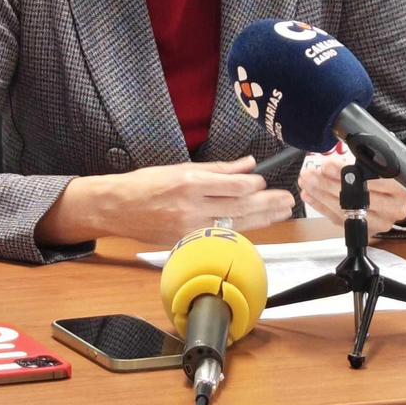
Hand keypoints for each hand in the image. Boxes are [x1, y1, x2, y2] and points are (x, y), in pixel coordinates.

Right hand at [39, 157, 294, 245]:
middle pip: (241, 208)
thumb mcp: (180, 168)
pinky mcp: (187, 241)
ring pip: (235, 224)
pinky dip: (240, 229)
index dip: (254, 185)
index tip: (263, 181)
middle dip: (268, 204)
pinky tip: (256, 224)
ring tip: (281, 212)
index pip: (234, 187)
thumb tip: (248, 163)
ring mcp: (190, 228)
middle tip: (287, 199)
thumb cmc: (146, 184)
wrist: (118, 207)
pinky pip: (221, 235)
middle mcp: (192, 207)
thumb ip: (217, 169)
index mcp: (190, 183)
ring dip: (262, 218)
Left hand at [297, 151, 405, 227]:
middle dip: (328, 184)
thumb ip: (369, 154)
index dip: (346, 172)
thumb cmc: (390, 175)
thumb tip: (347, 139)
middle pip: (357, 198)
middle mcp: (393, 208)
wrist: (400, 197)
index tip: (327, 164)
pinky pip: (340, 220)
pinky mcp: (366, 230)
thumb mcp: (385, 160)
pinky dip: (322, 206)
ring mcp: (380, 222)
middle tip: (310, 173)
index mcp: (401, 188)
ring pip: (346, 210)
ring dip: (321, 195)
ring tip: (306, 181)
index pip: (371, 180)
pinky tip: (310, 194)